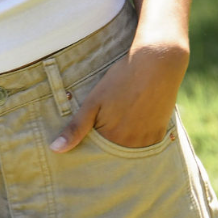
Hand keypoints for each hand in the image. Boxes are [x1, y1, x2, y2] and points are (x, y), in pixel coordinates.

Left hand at [50, 42, 187, 152]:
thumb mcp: (93, 102)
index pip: (96, 153)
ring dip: (125, 140)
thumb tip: (56, 149)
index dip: (93, 142)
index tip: (93, 132)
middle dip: (109, 142)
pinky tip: (138, 117)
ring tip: (124, 116)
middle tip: (112, 118)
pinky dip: (140, 135)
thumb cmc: (121, 80)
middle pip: (114, 152)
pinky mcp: (161, 134)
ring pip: (131, 149)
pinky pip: (146, 144)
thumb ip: (75, 128)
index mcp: (111, 139)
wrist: (155, 63)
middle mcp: (131, 145)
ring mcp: (148, 141)